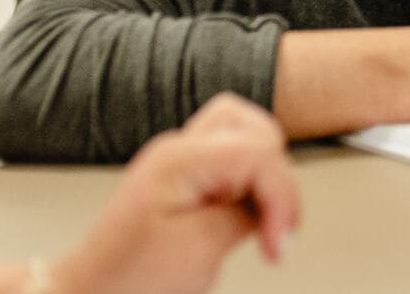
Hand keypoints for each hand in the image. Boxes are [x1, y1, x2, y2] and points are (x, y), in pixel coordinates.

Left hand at [51, 93, 297, 293]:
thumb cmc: (129, 281)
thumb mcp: (198, 252)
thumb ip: (245, 214)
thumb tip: (271, 202)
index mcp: (180, 160)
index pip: (259, 153)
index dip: (281, 197)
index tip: (277, 245)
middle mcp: (179, 149)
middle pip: (257, 131)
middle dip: (276, 179)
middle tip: (272, 227)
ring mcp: (179, 160)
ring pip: (247, 133)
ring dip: (265, 174)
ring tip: (261, 216)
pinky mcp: (184, 177)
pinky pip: (233, 156)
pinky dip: (250, 179)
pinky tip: (244, 212)